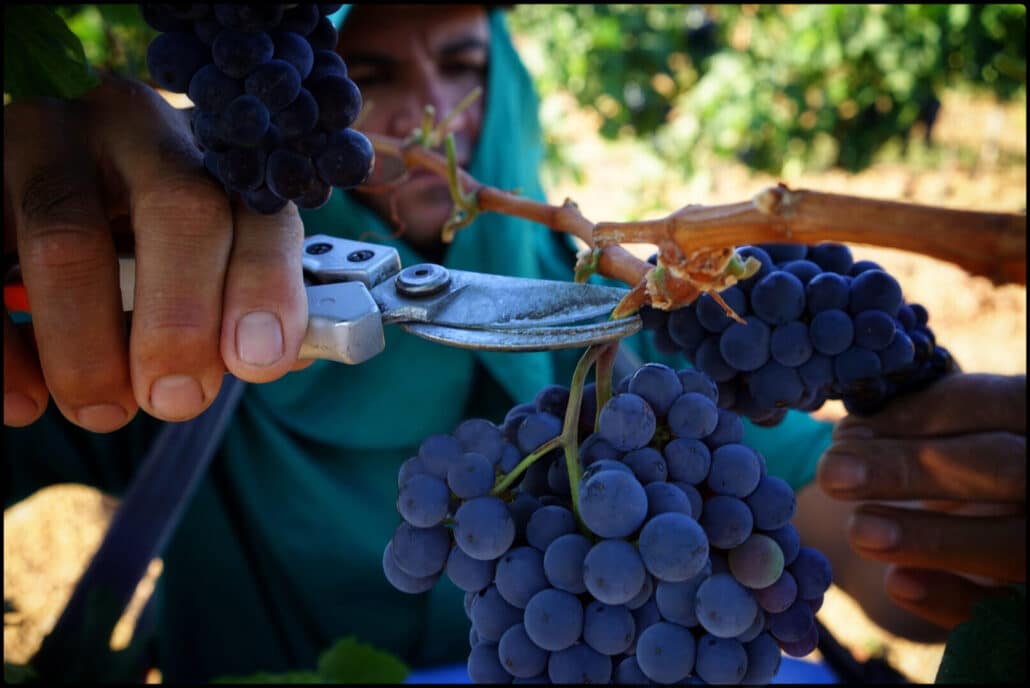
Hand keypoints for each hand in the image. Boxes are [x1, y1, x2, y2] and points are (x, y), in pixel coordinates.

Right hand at [4, 77, 309, 432]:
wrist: (50, 198)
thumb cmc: (151, 246)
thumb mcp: (205, 260)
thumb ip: (241, 302)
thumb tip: (273, 357)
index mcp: (212, 153)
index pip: (257, 210)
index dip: (265, 285)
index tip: (257, 361)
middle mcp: (135, 127)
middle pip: (177, 210)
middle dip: (181, 321)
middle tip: (176, 400)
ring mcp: (45, 142)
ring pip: (66, 240)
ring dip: (87, 345)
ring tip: (102, 410)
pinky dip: (4, 350)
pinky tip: (25, 400)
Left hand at [817, 373, 1025, 628]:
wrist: (978, 532)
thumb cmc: (957, 464)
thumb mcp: (945, 433)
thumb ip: (914, 423)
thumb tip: (852, 436)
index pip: (997, 404)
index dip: (923, 415)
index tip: (845, 432)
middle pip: (1003, 467)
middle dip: (913, 468)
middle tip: (832, 473)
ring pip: (1014, 544)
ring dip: (931, 538)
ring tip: (857, 529)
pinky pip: (1007, 609)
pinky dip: (955, 599)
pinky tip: (897, 585)